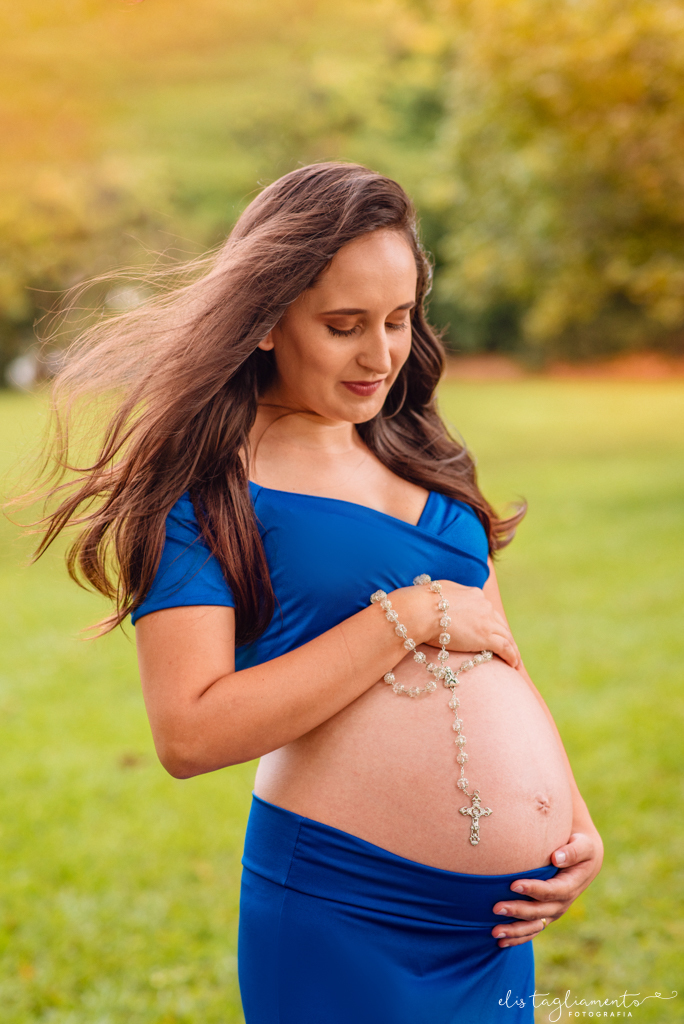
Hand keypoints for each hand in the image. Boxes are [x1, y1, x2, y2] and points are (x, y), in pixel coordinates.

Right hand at [427, 580, 520, 668]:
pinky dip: (512, 656)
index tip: (492, 632)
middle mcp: (484, 605)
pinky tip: (513, 664)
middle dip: (505, 636)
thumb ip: (446, 599)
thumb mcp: (438, 594)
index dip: (491, 622)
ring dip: (512, 649)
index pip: (487, 610)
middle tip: (509, 648)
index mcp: (473, 594)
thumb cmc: (421, 604)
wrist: (421, 610)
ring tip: (515, 661)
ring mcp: (486, 620)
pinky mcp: (485, 636)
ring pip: (506, 636)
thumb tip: (441, 603)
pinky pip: (505, 647)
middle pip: (499, 623)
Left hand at [491, 830, 603, 946]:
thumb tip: (556, 858)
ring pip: (534, 926)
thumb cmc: (581, 847)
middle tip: (496, 908)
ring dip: (514, 931)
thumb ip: (573, 851)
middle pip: (539, 911)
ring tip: (494, 932)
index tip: (513, 884)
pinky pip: (532, 931)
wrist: (583, 861)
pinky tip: (500, 942)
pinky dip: (517, 938)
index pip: (551, 891)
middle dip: (517, 911)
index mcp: (570, 886)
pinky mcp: (546, 916)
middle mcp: (562, 903)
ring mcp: (553, 912)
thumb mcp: (583, 846)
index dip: (534, 889)